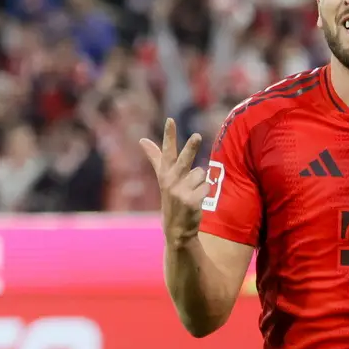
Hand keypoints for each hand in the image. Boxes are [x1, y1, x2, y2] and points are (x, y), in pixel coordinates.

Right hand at [140, 118, 207, 248]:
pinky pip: (206, 186)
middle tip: (197, 135)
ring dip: (200, 182)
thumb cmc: (171, 197)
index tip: (170, 120)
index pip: (166, 151)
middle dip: (190, 148)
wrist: (176, 229)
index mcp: (165, 174)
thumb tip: (142, 139)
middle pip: (183, 160)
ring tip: (192, 192)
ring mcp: (180, 192)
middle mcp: (170, 181)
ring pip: (201, 174)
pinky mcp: (191, 202)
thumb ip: (155, 157)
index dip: (169, 135)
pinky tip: (197, 201)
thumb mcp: (162, 178)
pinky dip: (205, 192)